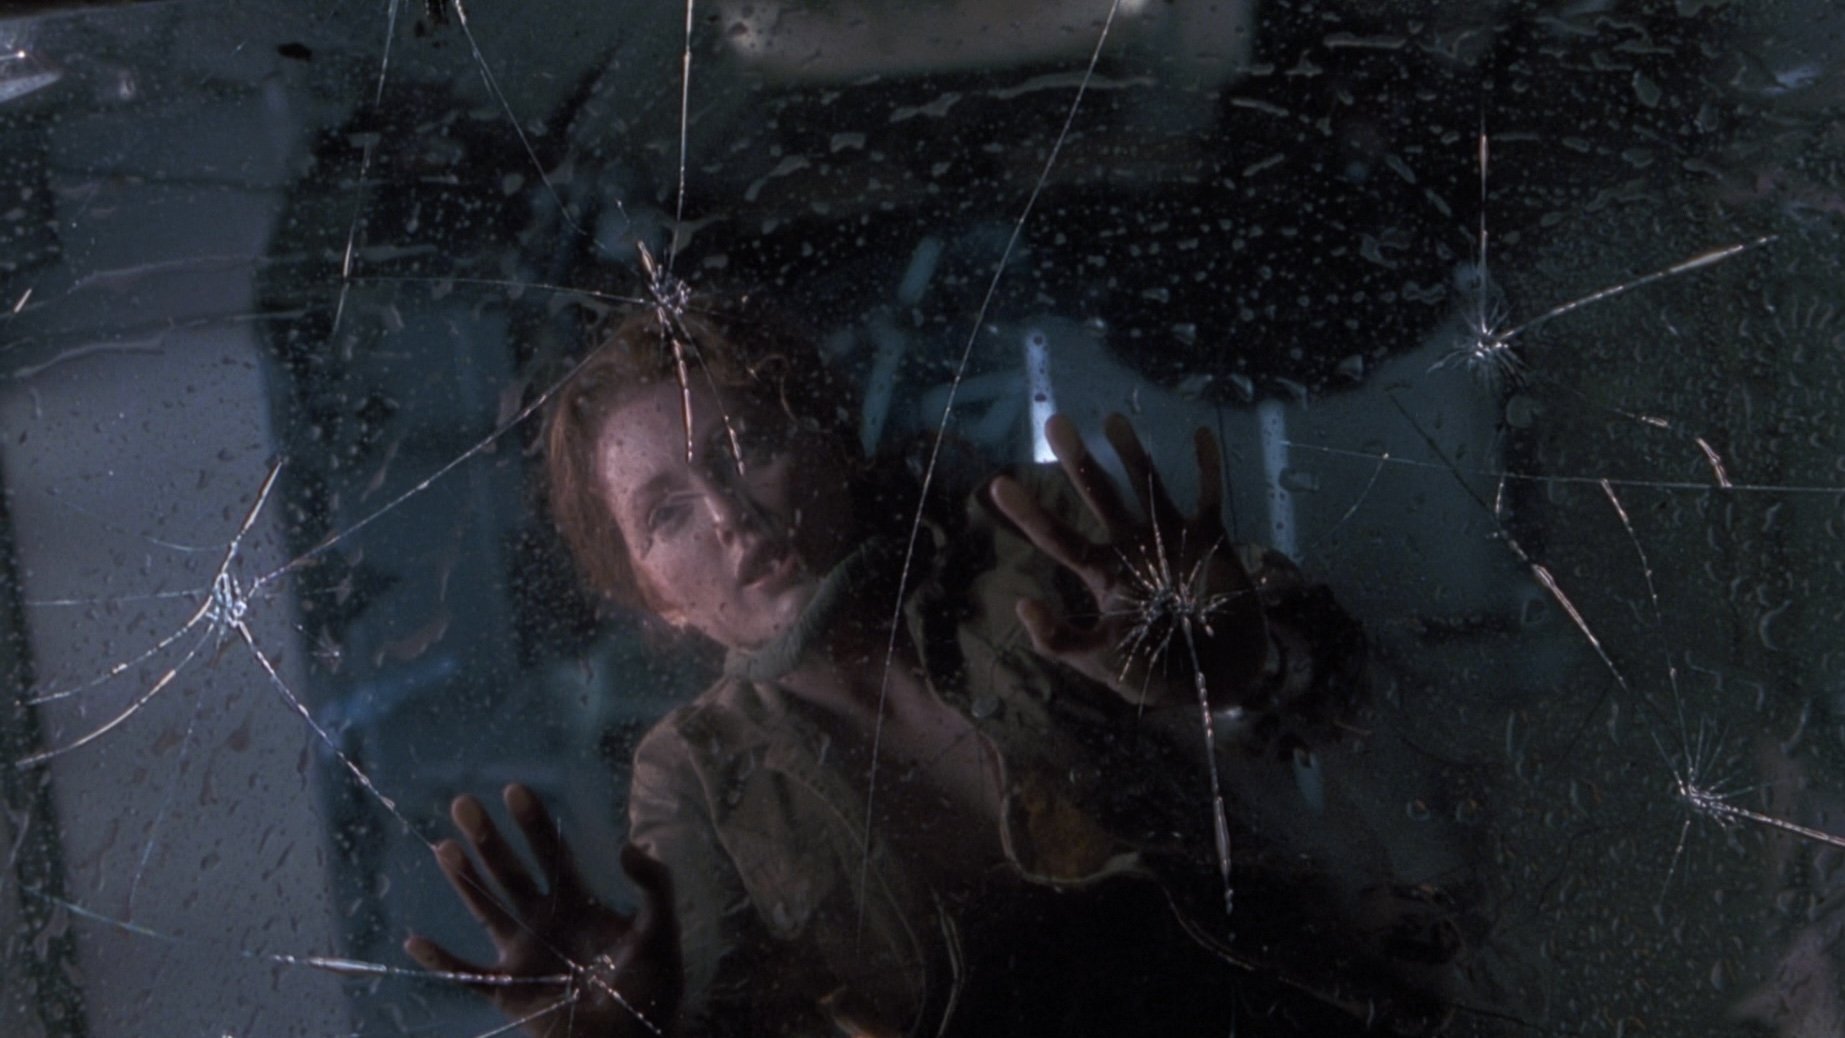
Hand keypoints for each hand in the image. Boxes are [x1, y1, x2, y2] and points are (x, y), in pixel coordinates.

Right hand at [405, 784, 681, 1037]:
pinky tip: (415, 942)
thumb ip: (655, 886)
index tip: (516, 790)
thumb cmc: (652, 986)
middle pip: (510, 872)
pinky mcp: (510, 991)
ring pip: (486, 909)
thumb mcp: (661, 930)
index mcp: (578, 902)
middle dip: (489, 838)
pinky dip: (441, 963)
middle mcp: (544, 920)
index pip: (552, 853)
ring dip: (465, 880)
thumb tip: (626, 845)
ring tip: (444, 846)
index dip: (534, 823)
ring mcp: (523, 954)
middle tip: (464, 803)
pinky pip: (467, 975)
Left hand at [988, 413, 1268, 708]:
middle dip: (1078, 461)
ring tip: (1113, 418)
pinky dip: (1206, 467)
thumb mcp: (1101, 662)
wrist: (1218, 678)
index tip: (998, 484)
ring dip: (1131, 454)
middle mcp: (1130, 547)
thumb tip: (1021, 605)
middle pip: (1099, 496)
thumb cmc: (1156, 671)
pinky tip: (1200, 434)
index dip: (1030, 514)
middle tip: (1055, 422)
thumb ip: (1059, 641)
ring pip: (1146, 485)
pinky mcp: (1210, 539)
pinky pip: (1207, 496)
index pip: (1058, 538)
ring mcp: (1170, 539)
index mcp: (1101, 573)